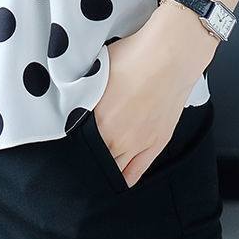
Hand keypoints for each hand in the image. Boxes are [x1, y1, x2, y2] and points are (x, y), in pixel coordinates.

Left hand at [92, 2, 216, 186]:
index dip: (74, 146)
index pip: (79, 145)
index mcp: (98, 120)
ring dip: (106, 168)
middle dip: (89, 159)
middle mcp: (117, 137)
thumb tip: (75, 100)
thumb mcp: (99, 72)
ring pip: (115, 168)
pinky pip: (137, 170)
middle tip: (83, 156)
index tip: (69, 146)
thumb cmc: (136, 57)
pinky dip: (126, 178)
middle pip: (96, 160)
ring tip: (99, 168)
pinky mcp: (157, 142)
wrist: (170, 57)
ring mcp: (138, 143)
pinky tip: (119, 181)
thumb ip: (85, 93)